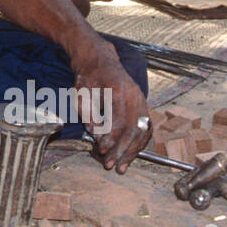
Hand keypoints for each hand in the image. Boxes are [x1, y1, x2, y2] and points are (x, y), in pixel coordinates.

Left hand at [73, 46, 151, 173]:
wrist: (100, 61)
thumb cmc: (88, 77)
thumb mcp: (81, 93)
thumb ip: (88, 114)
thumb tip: (96, 136)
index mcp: (118, 91)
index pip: (118, 121)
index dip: (111, 138)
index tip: (102, 151)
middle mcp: (134, 95)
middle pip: (133, 129)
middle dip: (122, 150)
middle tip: (111, 165)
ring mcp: (141, 100)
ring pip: (142, 131)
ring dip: (132, 151)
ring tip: (122, 166)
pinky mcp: (143, 105)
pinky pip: (145, 128)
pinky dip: (139, 143)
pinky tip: (131, 154)